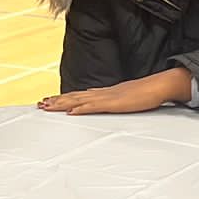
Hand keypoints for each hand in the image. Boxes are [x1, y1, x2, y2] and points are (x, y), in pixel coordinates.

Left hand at [39, 68, 190, 115]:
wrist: (158, 85)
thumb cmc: (145, 94)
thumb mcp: (125, 99)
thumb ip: (114, 102)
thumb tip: (104, 105)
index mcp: (104, 93)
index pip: (78, 95)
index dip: (63, 98)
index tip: (49, 101)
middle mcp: (101, 93)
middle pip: (74, 96)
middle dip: (56, 101)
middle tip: (40, 104)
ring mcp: (107, 98)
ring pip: (79, 100)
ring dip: (63, 104)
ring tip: (48, 107)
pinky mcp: (114, 103)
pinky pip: (94, 107)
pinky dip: (81, 109)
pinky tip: (71, 112)